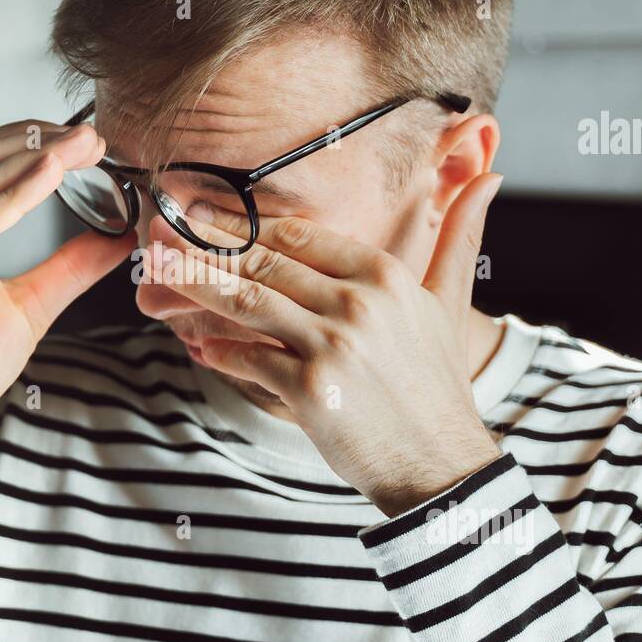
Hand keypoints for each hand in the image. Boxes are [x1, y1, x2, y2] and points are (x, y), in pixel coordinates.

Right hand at [0, 120, 135, 506]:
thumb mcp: (31, 307)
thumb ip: (69, 270)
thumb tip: (119, 238)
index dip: (37, 144)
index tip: (90, 140)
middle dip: (39, 138)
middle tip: (94, 134)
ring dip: (33, 157)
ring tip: (82, 145)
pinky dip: (13, 196)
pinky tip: (50, 178)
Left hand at [147, 174, 504, 516]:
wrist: (442, 464)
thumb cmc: (437, 384)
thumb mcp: (449, 303)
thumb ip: (457, 236)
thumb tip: (487, 176)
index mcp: (387, 275)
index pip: (300, 236)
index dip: (246, 225)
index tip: (207, 216)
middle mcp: (359, 302)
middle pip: (263, 264)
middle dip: (204, 247)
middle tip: (160, 235)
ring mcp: (333, 345)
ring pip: (246, 302)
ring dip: (194, 286)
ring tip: (155, 276)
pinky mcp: (311, 390)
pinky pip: (249, 358)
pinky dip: (219, 350)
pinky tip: (199, 345)